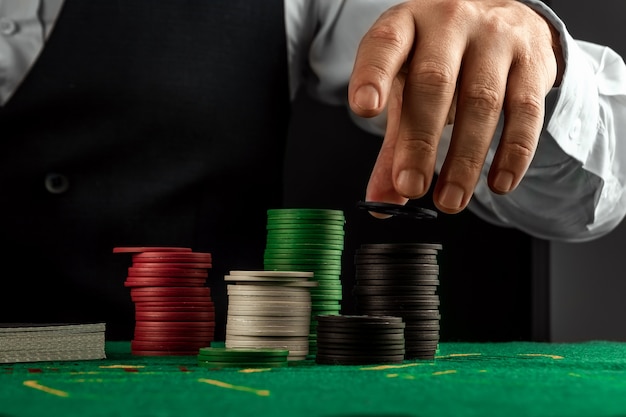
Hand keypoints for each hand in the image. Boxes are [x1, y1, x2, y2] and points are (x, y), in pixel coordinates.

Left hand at [349, 0, 562, 214]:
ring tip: (450, 200)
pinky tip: (499, 184)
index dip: (373, 74)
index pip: (385, 44)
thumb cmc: (441, 61)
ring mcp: (496, 38)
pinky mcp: (533, 61)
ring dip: (465, 159)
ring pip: (481, 101)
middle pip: (434, 82)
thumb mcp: (407, 89)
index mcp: (407, 25)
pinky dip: (513, 153)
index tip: (364, 109)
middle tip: (411, 187)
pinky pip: (526, 111)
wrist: (504, 20)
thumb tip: (381, 204)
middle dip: (420, 141)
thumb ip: (393, 146)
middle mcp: (450, 23)